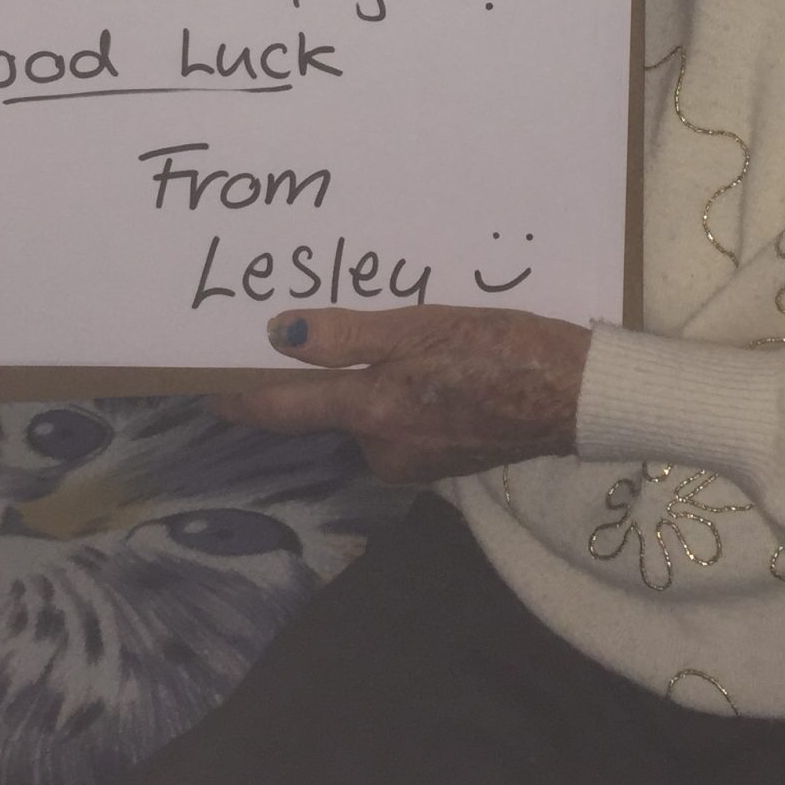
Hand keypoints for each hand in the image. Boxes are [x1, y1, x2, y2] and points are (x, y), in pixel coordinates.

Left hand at [214, 305, 591, 484]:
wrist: (577, 396)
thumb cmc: (503, 352)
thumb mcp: (422, 327)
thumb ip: (349, 335)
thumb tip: (280, 334)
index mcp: (371, 415)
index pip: (283, 410)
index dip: (241, 396)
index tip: (207, 386)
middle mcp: (383, 447)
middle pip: (328, 410)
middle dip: (318, 376)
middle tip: (309, 329)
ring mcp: (415, 458)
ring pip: (369, 412)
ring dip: (367, 381)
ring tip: (384, 335)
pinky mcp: (445, 454)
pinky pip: (403, 419)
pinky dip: (401, 393)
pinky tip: (428, 364)